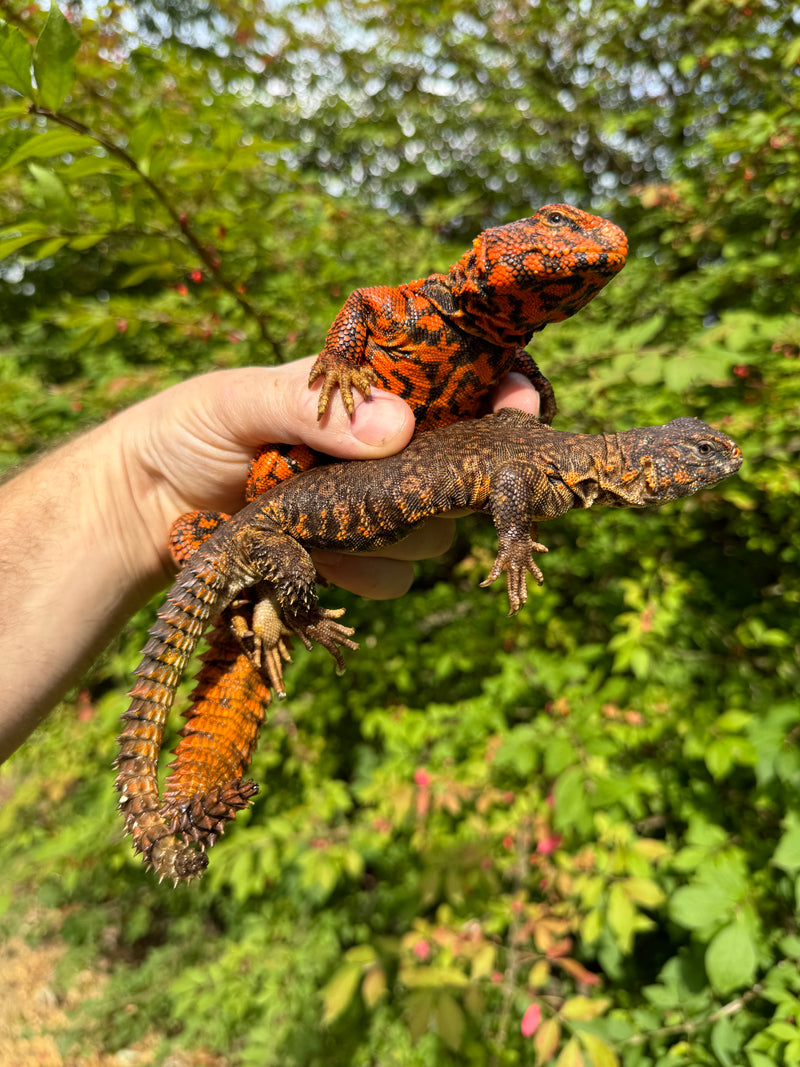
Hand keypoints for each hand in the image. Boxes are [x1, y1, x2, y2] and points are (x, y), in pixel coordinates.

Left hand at [122, 358, 540, 598]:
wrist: (144, 507)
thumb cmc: (188, 429)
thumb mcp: (239, 400)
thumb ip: (313, 406)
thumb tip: (398, 428)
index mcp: (371, 392)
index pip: (462, 384)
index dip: (504, 390)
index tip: (522, 403)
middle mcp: (386, 450)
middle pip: (463, 467)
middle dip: (445, 478)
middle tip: (396, 482)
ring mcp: (375, 506)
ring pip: (437, 532)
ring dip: (392, 528)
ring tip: (324, 513)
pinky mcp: (356, 556)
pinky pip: (397, 575)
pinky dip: (363, 569)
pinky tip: (318, 552)